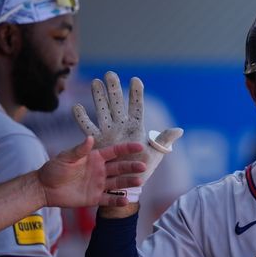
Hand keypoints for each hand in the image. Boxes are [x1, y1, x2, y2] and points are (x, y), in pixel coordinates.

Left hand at [37, 136, 145, 207]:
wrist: (44, 188)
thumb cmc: (53, 169)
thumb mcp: (66, 158)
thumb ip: (79, 150)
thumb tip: (90, 138)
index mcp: (95, 158)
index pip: (115, 152)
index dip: (127, 149)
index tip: (140, 146)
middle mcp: (100, 170)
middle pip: (120, 167)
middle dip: (132, 167)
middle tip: (143, 166)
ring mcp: (98, 184)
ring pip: (118, 183)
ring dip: (128, 182)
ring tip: (139, 181)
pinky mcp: (94, 198)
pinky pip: (108, 199)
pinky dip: (117, 201)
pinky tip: (126, 200)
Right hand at [72, 71, 183, 192]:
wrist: (126, 183)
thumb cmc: (142, 169)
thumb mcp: (156, 154)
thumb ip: (164, 141)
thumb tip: (179, 130)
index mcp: (136, 127)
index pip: (136, 107)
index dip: (136, 94)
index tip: (135, 80)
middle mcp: (120, 126)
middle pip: (116, 103)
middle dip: (114, 89)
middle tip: (110, 73)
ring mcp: (108, 132)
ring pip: (101, 110)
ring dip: (98, 97)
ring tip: (95, 82)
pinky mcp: (97, 142)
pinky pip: (87, 128)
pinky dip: (81, 118)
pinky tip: (76, 106)